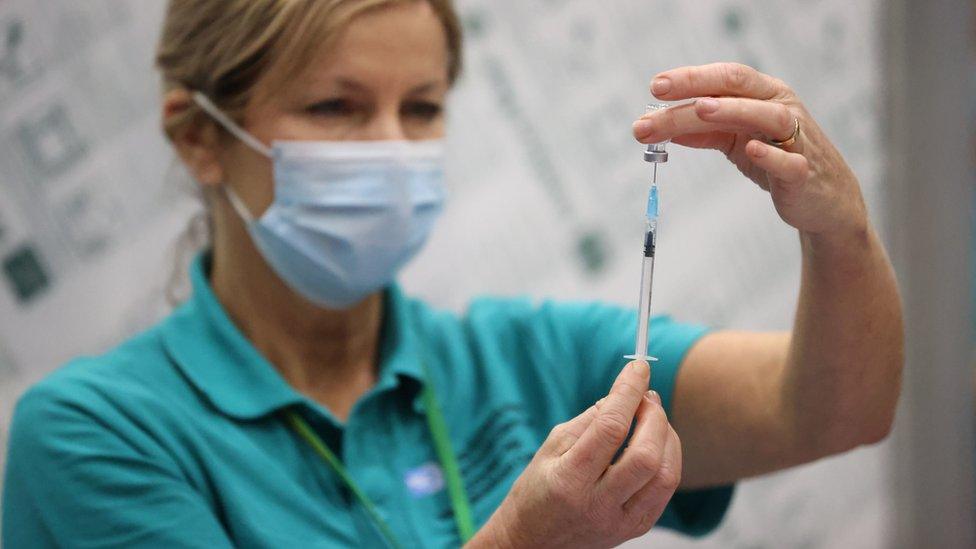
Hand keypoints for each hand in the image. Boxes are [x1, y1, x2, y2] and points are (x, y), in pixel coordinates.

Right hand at [467, 361, 680, 548]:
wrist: (533, 542)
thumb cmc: (537, 490)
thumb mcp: (551, 447)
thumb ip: (589, 421)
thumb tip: (622, 395)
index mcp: (568, 480)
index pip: (609, 428)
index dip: (627, 392)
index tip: (638, 368)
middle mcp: (597, 505)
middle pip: (645, 455)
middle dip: (654, 415)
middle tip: (646, 396)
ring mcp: (620, 522)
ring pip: (665, 475)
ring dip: (667, 437)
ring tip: (652, 418)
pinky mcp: (635, 529)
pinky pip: (665, 490)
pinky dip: (667, 459)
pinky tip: (655, 444)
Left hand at [632, 62, 867, 240]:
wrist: (820, 199)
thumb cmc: (776, 162)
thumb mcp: (735, 142)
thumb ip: (704, 132)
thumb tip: (661, 126)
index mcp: (764, 96)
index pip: (725, 77)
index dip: (691, 77)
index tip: (656, 85)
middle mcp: (781, 108)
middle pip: (739, 87)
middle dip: (698, 85)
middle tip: (659, 92)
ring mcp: (796, 139)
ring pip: (768, 116)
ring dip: (733, 109)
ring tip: (700, 108)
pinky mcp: (804, 173)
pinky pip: (790, 161)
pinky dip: (771, 155)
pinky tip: (751, 150)